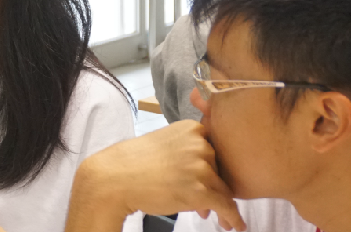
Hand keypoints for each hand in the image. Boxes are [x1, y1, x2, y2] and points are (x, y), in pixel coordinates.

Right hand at [74, 120, 245, 230]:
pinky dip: (233, 218)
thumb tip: (204, 174)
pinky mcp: (201, 190)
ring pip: (223, 190)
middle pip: (220, 170)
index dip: (213, 168)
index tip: (211, 181)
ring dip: (221, 206)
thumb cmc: (133, 163)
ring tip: (218, 218)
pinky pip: (226, 206)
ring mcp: (201, 167)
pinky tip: (236, 226)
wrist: (114, 178)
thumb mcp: (163, 143)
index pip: (215, 149)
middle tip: (204, 203)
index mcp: (191, 129)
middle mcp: (200, 144)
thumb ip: (186, 150)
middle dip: (213, 188)